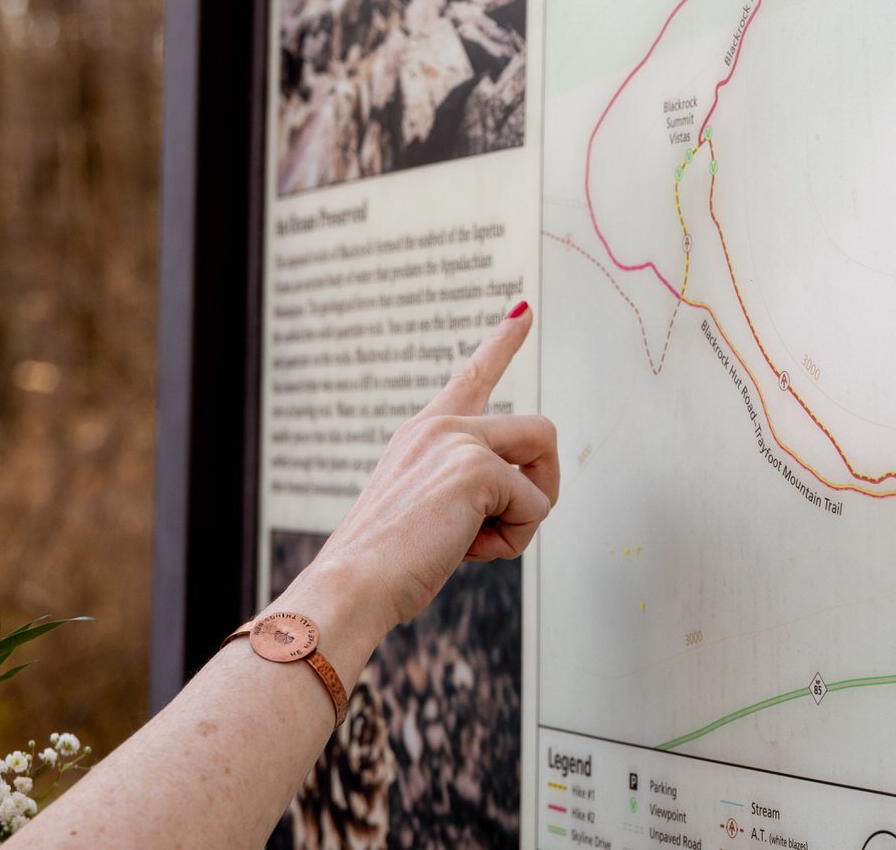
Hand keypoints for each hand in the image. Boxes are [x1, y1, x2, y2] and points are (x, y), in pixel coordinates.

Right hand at [295, 303, 557, 637]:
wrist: (352, 585)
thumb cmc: (384, 567)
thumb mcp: (424, 516)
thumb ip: (463, 493)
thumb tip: (523, 500)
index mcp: (423, 433)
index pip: (472, 376)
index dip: (503, 342)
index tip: (523, 310)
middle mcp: (440, 426)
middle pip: (541, 433)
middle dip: (540, 488)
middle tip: (500, 529)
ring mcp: (457, 440)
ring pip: (544, 464)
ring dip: (527, 514)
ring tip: (476, 541)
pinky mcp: (475, 466)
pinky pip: (535, 505)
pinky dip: (513, 540)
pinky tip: (467, 550)